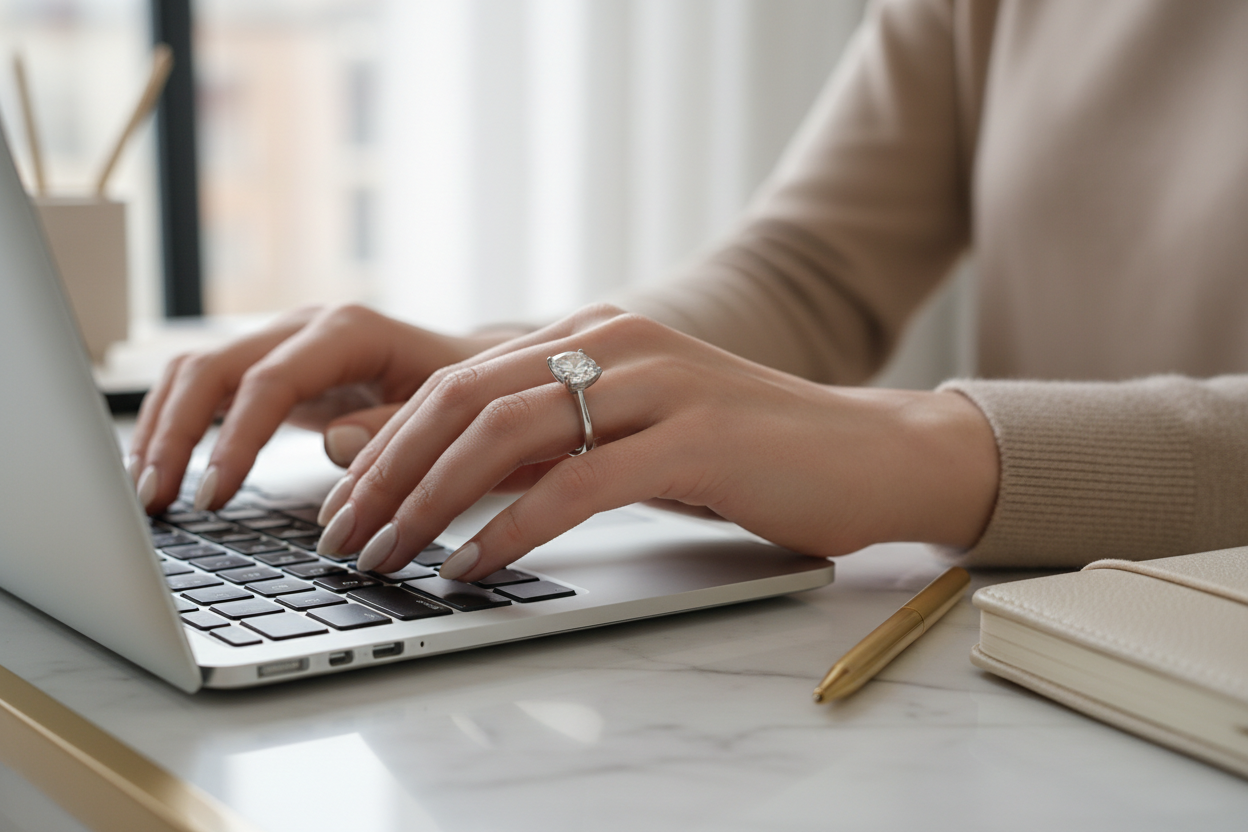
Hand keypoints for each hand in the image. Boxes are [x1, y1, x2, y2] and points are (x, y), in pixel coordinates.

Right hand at [127, 305, 505, 513]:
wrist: (476, 372)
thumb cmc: (470, 391)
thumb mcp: (451, 409)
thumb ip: (396, 427)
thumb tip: (334, 445)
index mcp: (349, 332)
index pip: (271, 380)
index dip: (237, 439)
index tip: (215, 495)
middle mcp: (306, 330)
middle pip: (214, 368)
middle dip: (176, 434)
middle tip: (158, 500)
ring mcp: (285, 347)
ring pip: (197, 373)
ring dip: (162, 429)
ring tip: (147, 493)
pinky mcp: (275, 373)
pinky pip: (209, 390)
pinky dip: (178, 427)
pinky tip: (162, 470)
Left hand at [314, 304, 999, 580]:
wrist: (867, 452)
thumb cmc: (747, 454)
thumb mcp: (632, 436)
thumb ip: (552, 444)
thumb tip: (449, 478)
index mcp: (592, 336)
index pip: (458, 380)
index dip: (387, 442)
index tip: (344, 503)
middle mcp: (615, 343)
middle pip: (463, 399)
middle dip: (386, 473)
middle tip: (343, 538)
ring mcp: (657, 383)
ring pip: (507, 434)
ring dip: (430, 501)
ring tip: (389, 555)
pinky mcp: (695, 437)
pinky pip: (575, 482)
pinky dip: (510, 527)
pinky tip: (473, 565)